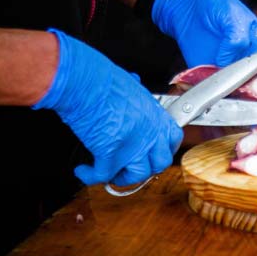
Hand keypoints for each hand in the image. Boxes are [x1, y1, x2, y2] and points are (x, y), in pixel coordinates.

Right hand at [32, 29, 182, 185]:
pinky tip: (83, 170)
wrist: (85, 82)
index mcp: (155, 114)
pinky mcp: (110, 155)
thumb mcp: (130, 84)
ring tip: (111, 174)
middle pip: (159, 163)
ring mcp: (132, 146)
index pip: (173, 139)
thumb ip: (135, 94)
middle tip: (133, 167)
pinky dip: (90, 176)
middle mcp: (149, 132)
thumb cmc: (103, 78)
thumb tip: (133, 83)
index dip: (164, 149)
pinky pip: (102, 176)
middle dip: (146, 168)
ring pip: (137, 175)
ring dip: (123, 177)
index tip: (155, 153)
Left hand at [151, 0, 256, 122]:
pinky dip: (217, 103)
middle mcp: (246, 64)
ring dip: (242, 110)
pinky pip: (215, 93)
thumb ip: (235, 39)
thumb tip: (227, 62)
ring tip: (247, 123)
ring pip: (239, 96)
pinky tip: (220, 112)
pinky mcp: (208, 75)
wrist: (186, 3)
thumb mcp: (231, 16)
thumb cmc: (216, 3)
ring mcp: (227, 71)